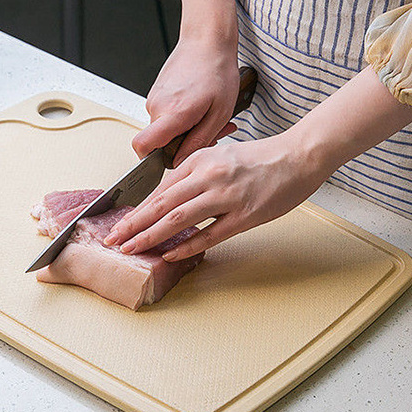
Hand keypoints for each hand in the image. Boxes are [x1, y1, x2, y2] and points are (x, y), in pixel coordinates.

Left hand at [104, 134, 326, 259]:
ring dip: (151, 236)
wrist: (298, 156)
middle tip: (113, 240)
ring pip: (179, 219)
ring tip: (133, 249)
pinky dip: (187, 246)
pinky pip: (210, 235)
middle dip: (133, 224)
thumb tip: (167, 198)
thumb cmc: (260, 159)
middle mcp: (209, 176)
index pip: (160, 188)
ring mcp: (227, 196)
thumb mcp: (220, 157)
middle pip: (161, 203)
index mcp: (200, 160)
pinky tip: (171, 255)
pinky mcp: (245, 215)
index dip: (137, 209)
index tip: (120, 223)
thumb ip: (194, 175)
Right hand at [132, 35, 240, 165]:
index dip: (150, 160)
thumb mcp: (219, 114)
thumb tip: (180, 161)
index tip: (168, 161)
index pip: (142, 145)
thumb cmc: (217, 71)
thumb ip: (198, 142)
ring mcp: (154, 98)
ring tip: (208, 116)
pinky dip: (182, 118)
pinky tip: (200, 108)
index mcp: (172, 113)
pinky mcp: (157, 93)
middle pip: (159, 141)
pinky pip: (165, 116)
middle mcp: (157, 106)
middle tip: (210, 133)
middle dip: (183, 144)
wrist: (207, 41)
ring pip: (164, 129)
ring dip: (186, 130)